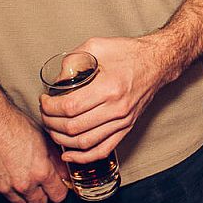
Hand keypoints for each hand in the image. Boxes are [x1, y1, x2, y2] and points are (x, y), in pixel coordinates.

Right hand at [0, 102, 69, 202]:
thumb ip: (56, 161)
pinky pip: (2, 195)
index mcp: (41, 172)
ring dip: (24, 195)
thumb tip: (64, 175)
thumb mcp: (44, 140)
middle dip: (43, 196)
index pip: (58, 196)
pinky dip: (5, 188)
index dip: (59, 191)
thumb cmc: (16, 125)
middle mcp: (23, 184)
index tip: (57, 186)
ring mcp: (4, 188)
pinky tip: (6, 172)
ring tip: (22, 177)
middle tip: (40, 184)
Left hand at [38, 35, 174, 163]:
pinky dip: (83, 157)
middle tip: (44, 113)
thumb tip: (56, 81)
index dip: (50, 108)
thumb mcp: (97, 46)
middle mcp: (117, 108)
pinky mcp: (127, 127)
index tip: (44, 100)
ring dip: (62, 140)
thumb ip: (73, 61)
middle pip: (74, 127)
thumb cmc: (128, 52)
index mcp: (109, 87)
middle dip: (51, 123)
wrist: (157, 61)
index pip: (70, 107)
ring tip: (52, 129)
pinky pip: (103, 149)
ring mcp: (123, 121)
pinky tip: (69, 154)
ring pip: (84, 142)